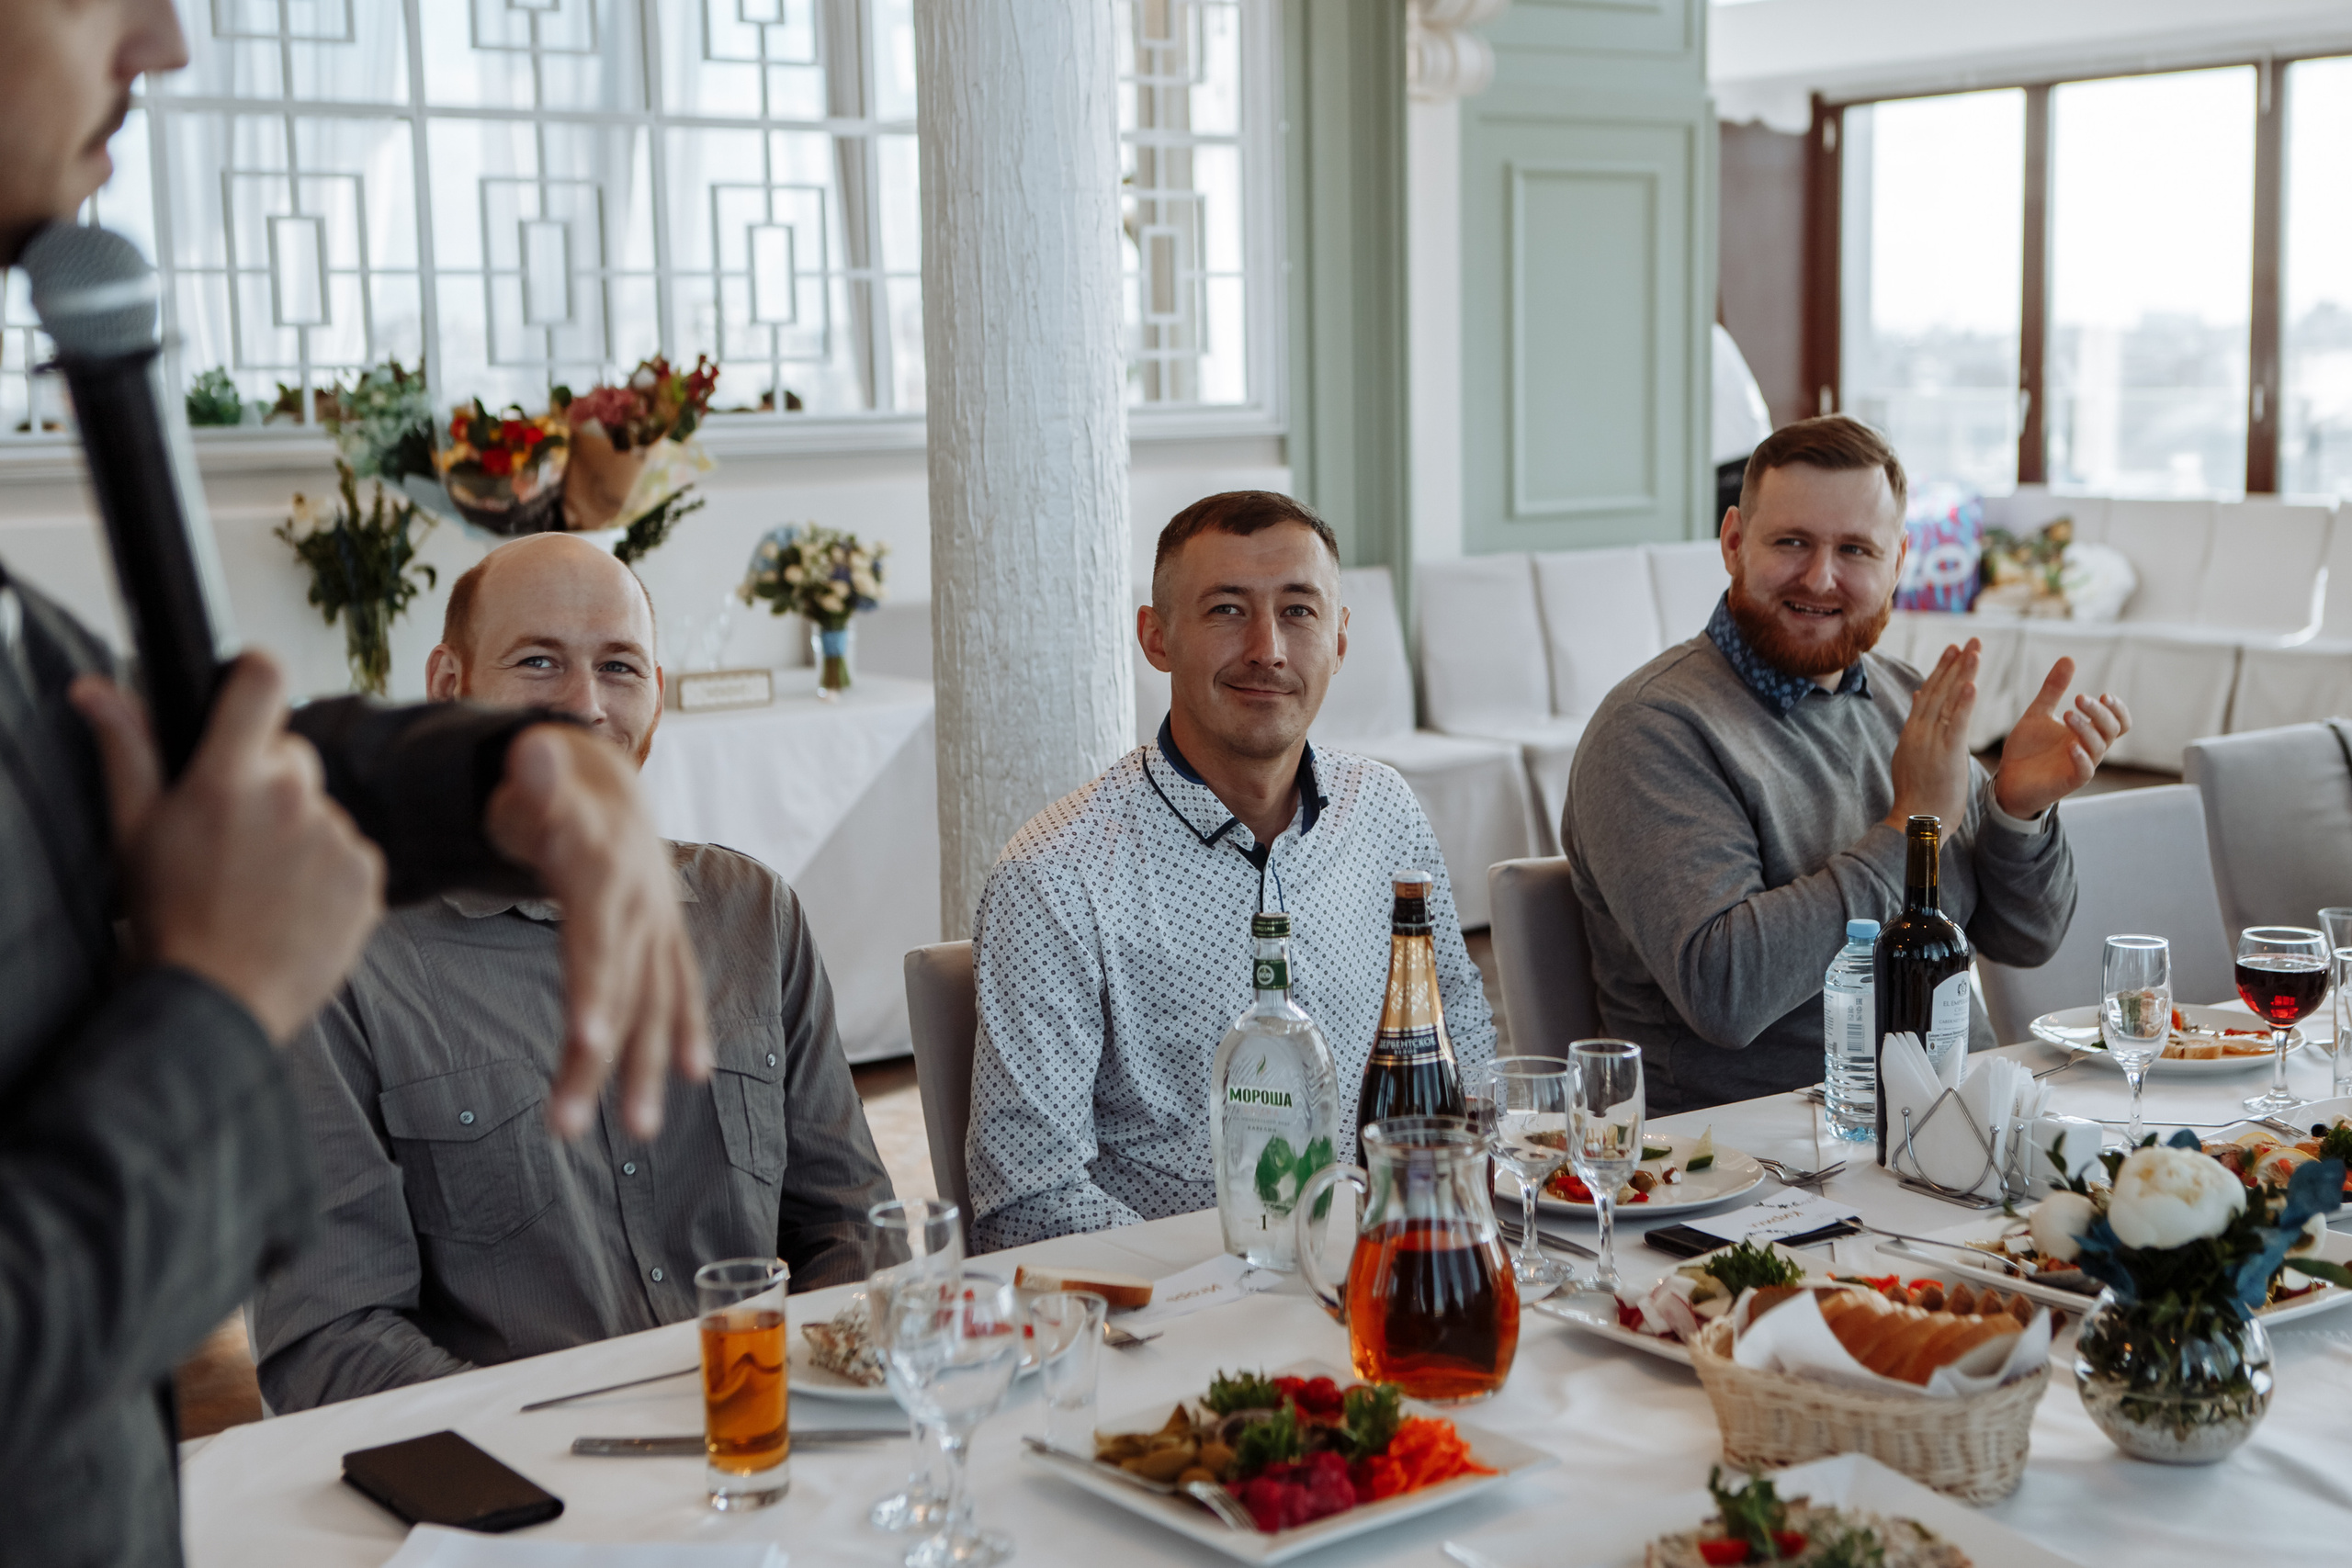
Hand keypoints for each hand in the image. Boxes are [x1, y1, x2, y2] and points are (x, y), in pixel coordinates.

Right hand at [70, 653, 384, 1043]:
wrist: (218, 1001)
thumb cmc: (167, 916)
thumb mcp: (133, 830)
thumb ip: (126, 750)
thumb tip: (96, 688)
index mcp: (228, 779)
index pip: (263, 681)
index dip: (256, 673)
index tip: (249, 684)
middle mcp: (291, 799)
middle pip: (293, 754)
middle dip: (267, 779)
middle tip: (234, 836)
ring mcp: (336, 837)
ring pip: (321, 808)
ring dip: (298, 831)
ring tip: (261, 883)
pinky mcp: (368, 876)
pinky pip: (350, 852)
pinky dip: (328, 870)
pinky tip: (292, 904)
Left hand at [484, 724, 710, 1139]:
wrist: (610, 787)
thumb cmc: (555, 790)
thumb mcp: (538, 779)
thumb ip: (536, 778)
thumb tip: (530, 751)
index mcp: (604, 874)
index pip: (597, 941)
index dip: (595, 989)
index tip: (586, 1039)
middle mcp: (641, 908)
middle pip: (624, 990)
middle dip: (603, 1058)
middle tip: (574, 1124)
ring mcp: (658, 928)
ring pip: (654, 1005)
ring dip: (645, 1070)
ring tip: (639, 1130)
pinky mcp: (663, 944)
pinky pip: (678, 993)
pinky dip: (685, 1034)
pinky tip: (691, 1079)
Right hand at [1884, 640, 1979, 832]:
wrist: (1916, 821)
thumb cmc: (1918, 795)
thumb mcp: (1911, 756)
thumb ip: (1917, 728)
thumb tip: (1918, 698)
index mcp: (1911, 733)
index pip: (1927, 694)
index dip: (1941, 671)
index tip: (1953, 651)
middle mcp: (1919, 733)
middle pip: (1937, 691)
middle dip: (1954, 664)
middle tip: (1969, 641)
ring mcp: (1931, 742)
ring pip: (1947, 702)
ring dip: (1962, 674)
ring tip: (1974, 652)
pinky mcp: (1946, 755)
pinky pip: (1956, 724)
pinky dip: (1964, 703)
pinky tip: (1972, 684)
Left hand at [1993, 658, 2129, 818]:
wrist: (2007, 780)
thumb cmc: (2028, 749)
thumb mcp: (2038, 713)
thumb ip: (2053, 689)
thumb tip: (2068, 658)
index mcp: (2087, 733)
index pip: (2119, 722)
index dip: (2118, 709)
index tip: (2104, 695)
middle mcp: (2089, 749)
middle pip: (2112, 730)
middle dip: (2099, 713)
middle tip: (2079, 698)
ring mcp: (2081, 765)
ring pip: (2099, 747)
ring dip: (2087, 729)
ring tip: (2068, 714)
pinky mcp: (2069, 782)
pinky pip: (2084, 771)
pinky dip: (2081, 757)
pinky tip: (2071, 746)